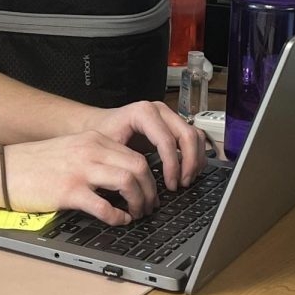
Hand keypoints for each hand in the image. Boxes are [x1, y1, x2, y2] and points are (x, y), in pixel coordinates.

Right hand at [3, 131, 158, 225]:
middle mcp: (90, 151)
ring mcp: (80, 170)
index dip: (148, 177)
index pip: (134, 154)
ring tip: (135, 214)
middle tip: (148, 206)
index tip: (148, 191)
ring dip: (138, 202)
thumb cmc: (34, 164)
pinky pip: (105, 205)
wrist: (4, 169)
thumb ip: (95, 157)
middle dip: (149, 190)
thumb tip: (123, 178)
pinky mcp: (69, 191)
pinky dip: (117, 216)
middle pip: (138, 166)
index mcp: (92, 140)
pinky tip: (117, 221)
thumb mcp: (71, 150)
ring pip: (128, 182)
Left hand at [79, 100, 205, 192]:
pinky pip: (194, 137)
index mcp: (143, 112)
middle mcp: (159, 110)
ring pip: (195, 135)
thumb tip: (143, 184)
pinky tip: (187, 171)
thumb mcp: (108, 146)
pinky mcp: (173, 124)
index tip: (171, 184)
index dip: (173, 166)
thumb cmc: (102, 133)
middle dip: (188, 163)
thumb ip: (126, 162)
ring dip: (195, 160)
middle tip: (181, 184)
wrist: (98, 123)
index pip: (167, 141)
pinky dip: (195, 155)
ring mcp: (168, 115)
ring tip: (185, 180)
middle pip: (187, 136)